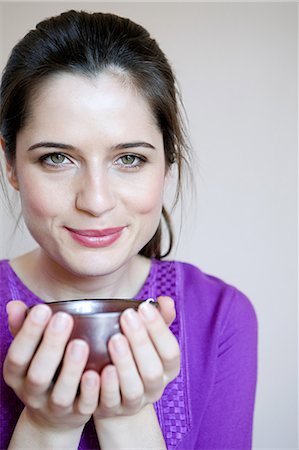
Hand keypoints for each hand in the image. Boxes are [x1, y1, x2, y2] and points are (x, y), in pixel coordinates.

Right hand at [4, 301, 99, 431]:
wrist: (53, 415)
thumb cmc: (43, 368)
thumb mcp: (30, 351)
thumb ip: (23, 327)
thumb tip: (14, 305)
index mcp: (17, 375)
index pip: (17, 356)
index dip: (28, 334)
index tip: (43, 308)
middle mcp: (33, 394)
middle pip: (38, 375)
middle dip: (50, 346)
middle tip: (64, 318)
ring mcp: (56, 406)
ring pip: (62, 394)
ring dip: (71, 369)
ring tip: (81, 343)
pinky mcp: (78, 414)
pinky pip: (85, 405)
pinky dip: (93, 390)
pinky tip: (101, 370)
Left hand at [93, 296, 179, 419]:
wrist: (115, 394)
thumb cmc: (134, 356)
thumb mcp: (148, 339)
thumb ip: (159, 319)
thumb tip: (166, 301)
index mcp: (167, 369)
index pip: (171, 351)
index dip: (159, 330)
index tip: (143, 307)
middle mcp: (154, 388)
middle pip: (153, 370)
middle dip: (141, 341)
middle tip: (126, 316)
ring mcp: (134, 402)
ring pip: (133, 388)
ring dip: (124, 363)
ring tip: (114, 339)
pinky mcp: (112, 410)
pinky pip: (110, 402)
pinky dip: (105, 386)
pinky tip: (97, 369)